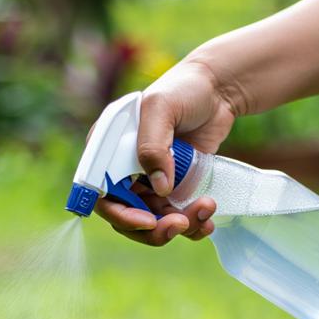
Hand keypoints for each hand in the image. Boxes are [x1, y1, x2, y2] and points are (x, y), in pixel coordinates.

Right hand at [94, 59, 237, 245]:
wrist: (217, 91)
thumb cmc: (183, 90)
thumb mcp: (161, 108)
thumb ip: (153, 146)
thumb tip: (159, 189)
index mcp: (108, 150)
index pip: (101, 194)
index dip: (120, 214)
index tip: (147, 220)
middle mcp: (123, 171)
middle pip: (127, 216)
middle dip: (154, 228)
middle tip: (181, 224)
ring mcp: (149, 182)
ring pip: (154, 222)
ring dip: (179, 226)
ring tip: (206, 210)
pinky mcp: (173, 188)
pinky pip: (175, 218)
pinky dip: (192, 226)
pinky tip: (207, 222)